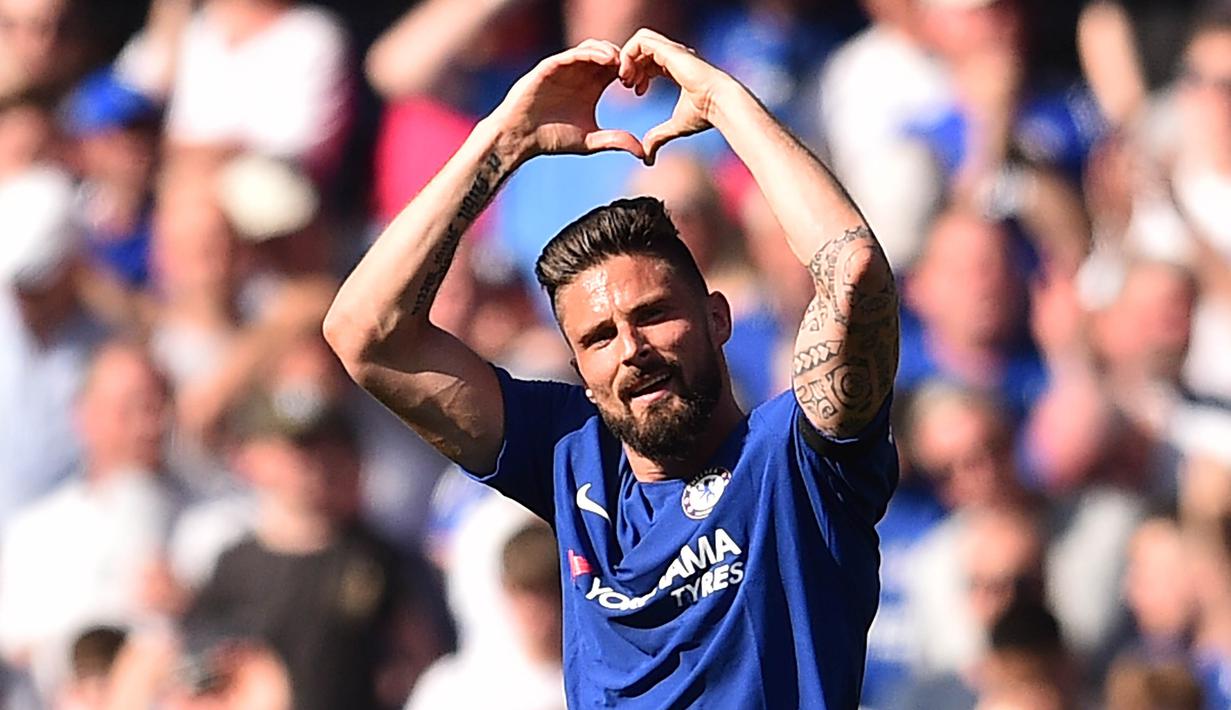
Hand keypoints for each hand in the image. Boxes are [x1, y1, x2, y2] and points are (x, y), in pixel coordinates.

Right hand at [495, 39, 643, 162]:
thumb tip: (643, 153)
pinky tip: (607, 61)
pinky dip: (591, 52)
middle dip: (624, 60)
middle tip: (633, 75)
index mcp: (592, 85)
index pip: (618, 68)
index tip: (639, 88)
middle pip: (609, 53)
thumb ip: (615, 141)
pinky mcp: (551, 66)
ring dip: (610, 51)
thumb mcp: (590, 141)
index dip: (632, 73)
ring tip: (621, 64)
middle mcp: (580, 72)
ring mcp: (565, 67)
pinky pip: (574, 52)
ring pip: (593, 47)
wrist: (520, 138)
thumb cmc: (552, 138)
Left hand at [618, 28, 731, 163]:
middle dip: (631, 65)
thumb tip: (647, 158)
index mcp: (676, 68)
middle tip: (628, 85)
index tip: (635, 92)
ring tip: (627, 79)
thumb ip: (659, 137)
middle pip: (643, 50)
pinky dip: (629, 55)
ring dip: (628, 58)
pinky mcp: (668, 49)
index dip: (638, 73)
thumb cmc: (704, 115)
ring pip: (639, 41)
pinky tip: (630, 75)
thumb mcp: (675, 127)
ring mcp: (671, 50)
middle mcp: (673, 56)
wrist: (720, 104)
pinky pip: (640, 42)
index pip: (650, 61)